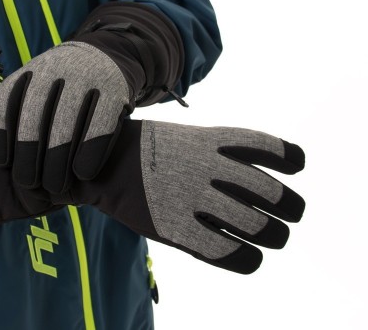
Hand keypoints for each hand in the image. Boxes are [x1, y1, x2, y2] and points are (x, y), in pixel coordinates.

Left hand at [0, 41, 135, 228]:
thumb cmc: (66, 86)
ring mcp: (86, 78)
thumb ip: (20, 109)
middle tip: (29, 183)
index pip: (4, 101)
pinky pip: (100, 125)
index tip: (2, 163)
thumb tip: (1, 161)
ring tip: (56, 187)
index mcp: (31, 70)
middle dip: (28, 156)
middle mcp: (55, 70)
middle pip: (33, 117)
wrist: (109, 56)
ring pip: (65, 124)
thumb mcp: (40, 83)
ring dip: (57, 161)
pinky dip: (90, 152)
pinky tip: (83, 173)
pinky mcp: (114, 89)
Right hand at [64, 120, 305, 273]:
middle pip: (272, 193)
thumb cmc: (145, 151)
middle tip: (291, 214)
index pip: (268, 148)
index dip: (291, 158)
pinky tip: (249, 258)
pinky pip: (229, 253)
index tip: (297, 167)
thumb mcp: (185, 136)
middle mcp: (209, 168)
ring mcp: (194, 198)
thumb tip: (259, 173)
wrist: (100, 164)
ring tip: (274, 236)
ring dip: (275, 235)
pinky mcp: (178, 229)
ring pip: (259, 226)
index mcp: (211, 140)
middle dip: (291, 207)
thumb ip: (219, 150)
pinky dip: (249, 260)